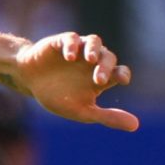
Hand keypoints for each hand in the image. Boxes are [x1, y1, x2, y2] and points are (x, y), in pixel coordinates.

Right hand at [13, 32, 137, 130]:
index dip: (122, 74)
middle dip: (105, 67)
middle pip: (108, 57)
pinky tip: (69, 57)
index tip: (122, 80)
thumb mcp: (82, 111)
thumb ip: (107, 117)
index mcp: (100, 77)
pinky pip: (72, 38)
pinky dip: (72, 46)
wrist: (29, 81)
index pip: (119, 71)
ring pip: (94, 41)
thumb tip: (135, 126)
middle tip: (97, 80)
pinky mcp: (61, 42)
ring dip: (94, 50)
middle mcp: (92, 61)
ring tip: (90, 59)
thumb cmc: (57, 96)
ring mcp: (78, 50)